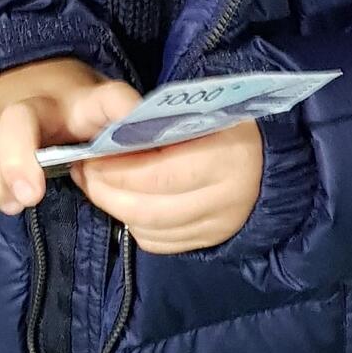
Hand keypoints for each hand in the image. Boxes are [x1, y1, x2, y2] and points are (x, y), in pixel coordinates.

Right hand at [0, 58, 139, 215]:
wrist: (18, 79)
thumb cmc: (66, 107)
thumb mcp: (100, 112)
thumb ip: (121, 125)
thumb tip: (151, 135)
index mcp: (74, 101)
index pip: (103, 99)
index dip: (114, 110)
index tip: (115, 130)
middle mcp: (22, 100)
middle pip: (13, 124)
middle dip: (17, 165)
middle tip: (31, 198)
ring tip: (10, 202)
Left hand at [76, 121, 263, 254]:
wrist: (265, 157)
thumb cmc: (223, 124)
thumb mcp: (198, 110)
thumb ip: (156, 121)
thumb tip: (107, 132)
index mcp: (225, 157)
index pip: (159, 174)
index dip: (117, 169)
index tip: (91, 155)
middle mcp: (226, 198)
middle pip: (149, 208)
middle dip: (106, 191)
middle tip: (86, 171)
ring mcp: (219, 225)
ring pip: (149, 228)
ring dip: (114, 208)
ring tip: (97, 184)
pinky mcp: (210, 241)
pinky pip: (158, 242)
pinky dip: (134, 224)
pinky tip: (125, 202)